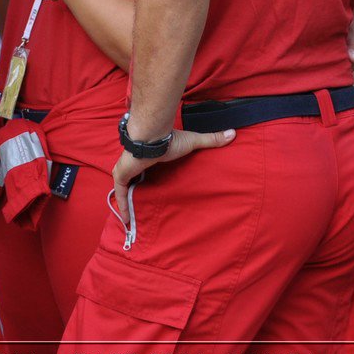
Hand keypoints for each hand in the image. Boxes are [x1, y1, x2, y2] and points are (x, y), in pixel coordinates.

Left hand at [110, 128, 235, 228]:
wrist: (152, 137)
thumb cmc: (170, 139)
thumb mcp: (193, 142)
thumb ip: (211, 140)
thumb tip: (233, 133)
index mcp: (150, 156)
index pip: (146, 169)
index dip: (147, 177)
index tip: (151, 186)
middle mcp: (135, 163)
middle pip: (133, 181)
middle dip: (134, 191)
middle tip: (139, 207)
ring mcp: (126, 169)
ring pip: (124, 189)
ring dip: (126, 201)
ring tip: (131, 219)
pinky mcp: (121, 175)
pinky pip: (120, 194)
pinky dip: (122, 206)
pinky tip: (126, 220)